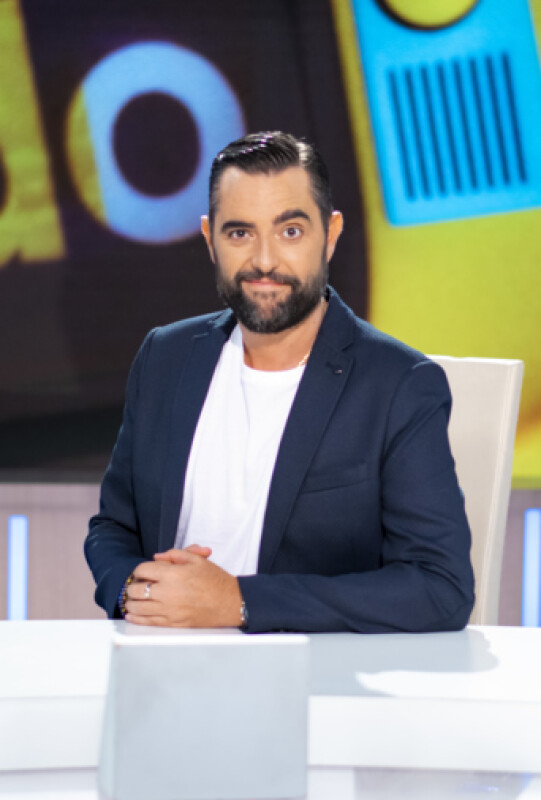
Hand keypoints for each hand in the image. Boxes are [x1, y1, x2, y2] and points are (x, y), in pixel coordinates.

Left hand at [124, 546, 242, 627]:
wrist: (230, 602)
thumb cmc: (215, 580)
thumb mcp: (197, 559)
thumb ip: (174, 554)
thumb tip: (156, 558)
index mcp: (172, 574)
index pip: (142, 570)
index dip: (140, 570)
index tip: (143, 572)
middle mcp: (167, 593)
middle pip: (136, 590)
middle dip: (134, 586)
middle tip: (137, 585)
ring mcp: (168, 610)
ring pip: (138, 607)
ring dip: (132, 602)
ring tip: (133, 599)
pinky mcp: (172, 623)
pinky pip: (147, 621)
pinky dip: (136, 618)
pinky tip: (132, 614)